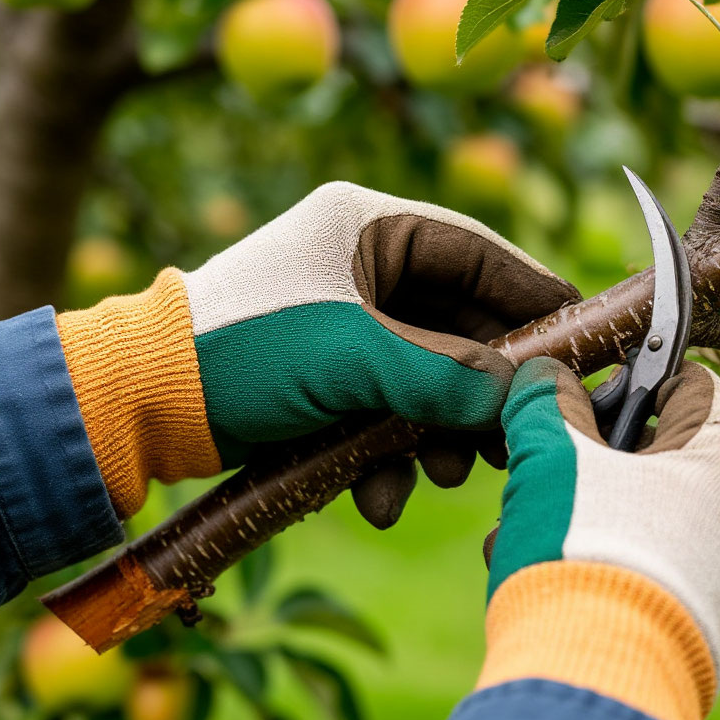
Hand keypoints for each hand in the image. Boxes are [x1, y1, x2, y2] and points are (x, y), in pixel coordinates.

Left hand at [183, 183, 578, 525]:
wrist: (138, 403)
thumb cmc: (245, 350)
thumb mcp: (354, 357)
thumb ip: (445, 372)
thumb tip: (522, 395)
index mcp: (369, 227)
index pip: (477, 252)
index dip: (532, 297)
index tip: (581, 338)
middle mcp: (361, 266)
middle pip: (457, 323)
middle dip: (481, 389)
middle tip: (518, 436)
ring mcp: (344, 321)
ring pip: (425, 373)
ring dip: (436, 429)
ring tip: (444, 474)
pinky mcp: (326, 372)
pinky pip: (384, 404)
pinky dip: (388, 448)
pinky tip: (378, 492)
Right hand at [486, 357, 719, 685]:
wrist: (599, 688)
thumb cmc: (583, 551)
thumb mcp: (550, 456)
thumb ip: (545, 400)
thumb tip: (546, 375)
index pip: (691, 385)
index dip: (634, 382)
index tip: (587, 404)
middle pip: (662, 459)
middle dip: (593, 464)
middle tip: (545, 479)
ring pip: (650, 520)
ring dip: (587, 518)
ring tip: (529, 541)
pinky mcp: (713, 631)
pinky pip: (658, 575)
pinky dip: (609, 569)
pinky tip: (553, 585)